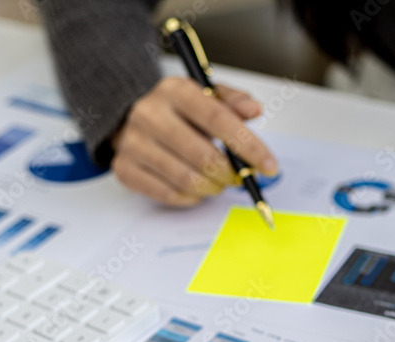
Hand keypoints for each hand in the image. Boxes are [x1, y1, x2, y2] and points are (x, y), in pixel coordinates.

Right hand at [111, 77, 278, 205]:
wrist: (126, 117)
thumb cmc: (177, 110)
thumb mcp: (205, 95)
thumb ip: (233, 102)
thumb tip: (255, 111)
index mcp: (175, 90)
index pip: (218, 120)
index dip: (249, 147)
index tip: (269, 166)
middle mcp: (149, 114)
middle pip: (203, 157)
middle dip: (230, 174)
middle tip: (239, 178)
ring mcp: (133, 143)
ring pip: (187, 180)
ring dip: (212, 188)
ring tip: (217, 182)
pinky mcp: (124, 169)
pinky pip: (168, 194)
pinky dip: (190, 197)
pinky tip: (195, 188)